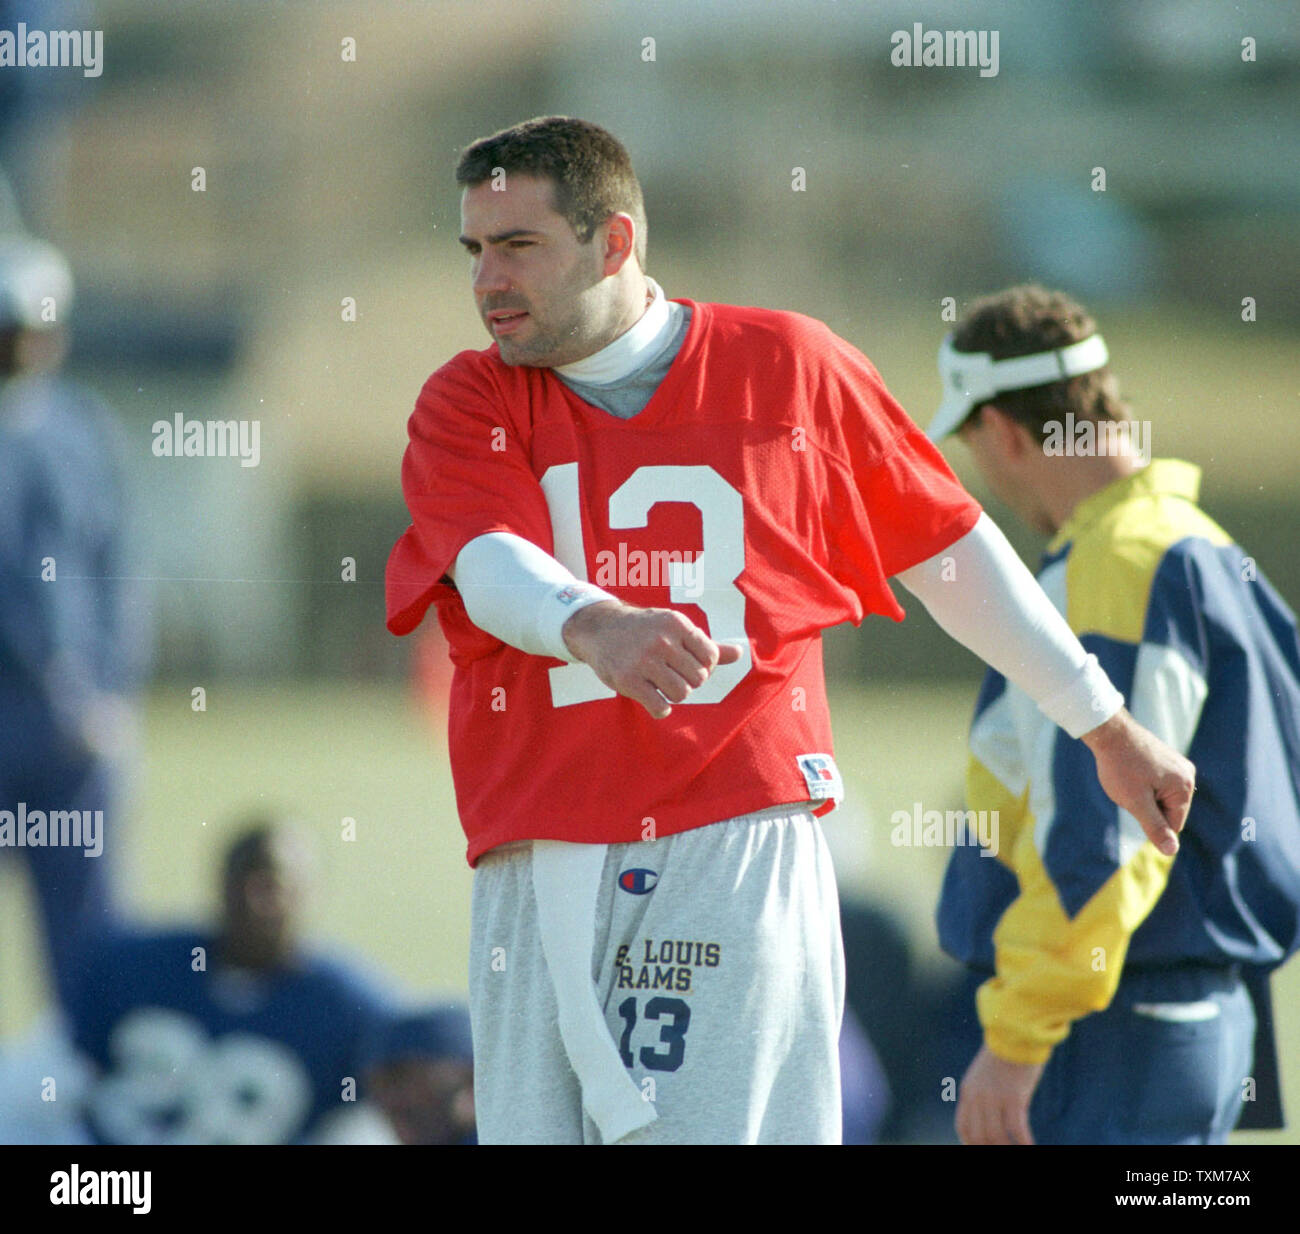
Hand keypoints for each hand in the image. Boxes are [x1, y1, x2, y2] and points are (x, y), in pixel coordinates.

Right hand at [562, 600, 742, 717]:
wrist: (600, 629)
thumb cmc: (646, 630)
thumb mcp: (675, 629)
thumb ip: (707, 644)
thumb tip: (740, 653)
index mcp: (677, 624)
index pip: (711, 657)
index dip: (703, 666)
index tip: (686, 663)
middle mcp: (662, 640)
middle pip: (698, 678)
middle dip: (688, 680)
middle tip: (671, 674)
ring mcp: (644, 661)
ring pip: (682, 694)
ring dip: (674, 694)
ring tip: (661, 685)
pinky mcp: (628, 680)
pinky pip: (660, 707)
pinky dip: (660, 709)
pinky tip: (652, 697)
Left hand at [955, 1044, 1043, 1144]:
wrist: (1014, 1032)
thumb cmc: (1006, 1053)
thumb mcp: (986, 1074)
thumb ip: (984, 1093)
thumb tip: (992, 1116)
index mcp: (968, 1090)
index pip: (963, 1127)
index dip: (971, 1144)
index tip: (981, 1149)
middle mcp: (977, 1096)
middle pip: (979, 1137)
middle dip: (990, 1149)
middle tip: (1004, 1151)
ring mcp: (994, 1097)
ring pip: (996, 1137)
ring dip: (1008, 1148)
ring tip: (1019, 1150)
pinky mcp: (1013, 1096)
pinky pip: (1017, 1130)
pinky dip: (1024, 1143)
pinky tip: (1031, 1147)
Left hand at [1080, 708, 1193, 855]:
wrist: (1109, 731)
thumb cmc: (1120, 766)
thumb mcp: (1135, 802)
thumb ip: (1155, 827)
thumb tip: (1171, 851)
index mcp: (1185, 787)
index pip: (1173, 825)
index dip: (1149, 820)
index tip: (1133, 800)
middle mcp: (1187, 775)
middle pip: (1169, 811)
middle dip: (1147, 807)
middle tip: (1130, 787)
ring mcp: (1178, 765)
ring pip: (1161, 798)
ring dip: (1143, 795)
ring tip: (1129, 778)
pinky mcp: (1166, 760)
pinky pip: (1157, 784)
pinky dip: (1142, 784)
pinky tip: (1131, 771)